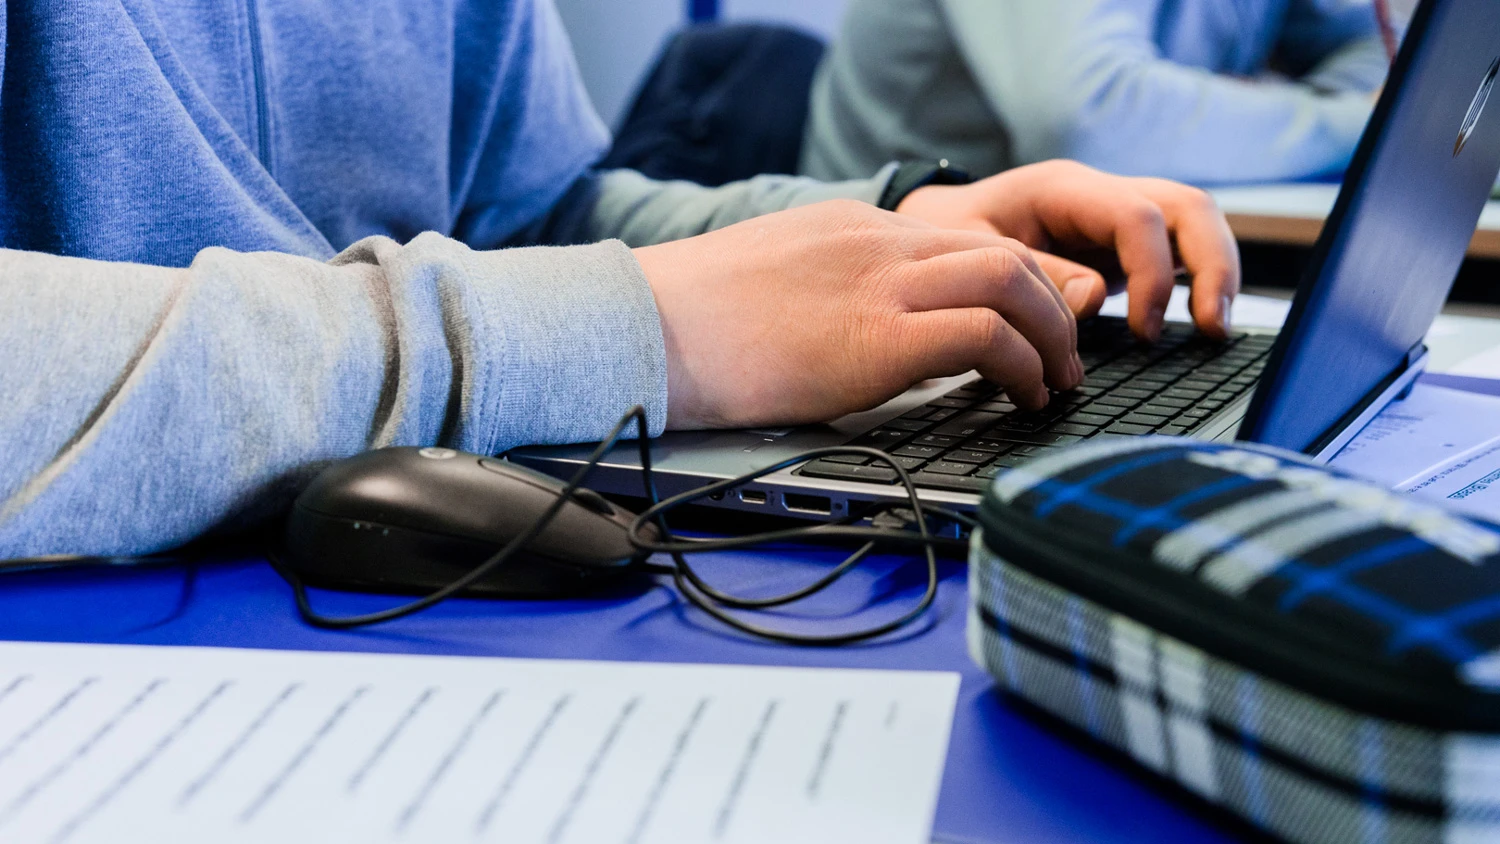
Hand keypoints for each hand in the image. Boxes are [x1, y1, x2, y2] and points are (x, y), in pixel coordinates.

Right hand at [634, 200, 1082, 428]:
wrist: (647, 327)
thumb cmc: (693, 323)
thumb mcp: (775, 280)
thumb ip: (830, 291)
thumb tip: (853, 335)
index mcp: (852, 228)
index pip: (964, 240)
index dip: (1017, 284)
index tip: (1030, 324)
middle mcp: (877, 243)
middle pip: (1005, 251)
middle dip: (1052, 306)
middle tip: (1061, 358)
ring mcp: (880, 284)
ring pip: (1011, 282)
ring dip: (1050, 336)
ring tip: (1053, 383)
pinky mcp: (877, 336)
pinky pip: (985, 336)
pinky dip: (1021, 366)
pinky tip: (1020, 399)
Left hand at [895, 160, 1240, 340]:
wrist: (934, 228)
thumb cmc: (946, 235)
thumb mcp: (972, 251)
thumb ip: (1033, 273)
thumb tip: (1094, 299)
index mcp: (1065, 188)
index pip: (1136, 216)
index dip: (1151, 272)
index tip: (1143, 329)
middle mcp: (1101, 196)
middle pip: (1187, 208)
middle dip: (1212, 264)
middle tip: (1213, 325)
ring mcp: (1115, 220)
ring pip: (1193, 224)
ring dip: (1215, 272)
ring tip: (1217, 327)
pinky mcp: (1120, 248)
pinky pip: (1175, 252)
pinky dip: (1195, 282)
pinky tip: (1200, 323)